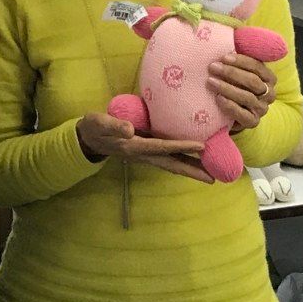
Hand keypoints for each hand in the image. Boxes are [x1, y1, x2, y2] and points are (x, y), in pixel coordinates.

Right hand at [77, 112, 213, 182]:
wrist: (88, 137)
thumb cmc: (94, 128)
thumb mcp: (99, 123)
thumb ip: (113, 125)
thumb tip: (129, 129)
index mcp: (134, 147)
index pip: (162, 147)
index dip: (181, 147)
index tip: (201, 146)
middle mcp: (143, 154)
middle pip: (172, 164)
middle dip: (192, 171)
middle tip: (214, 178)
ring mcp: (146, 155)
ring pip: (172, 164)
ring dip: (191, 169)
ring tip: (210, 173)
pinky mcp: (147, 150)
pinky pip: (169, 158)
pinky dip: (183, 160)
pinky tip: (194, 159)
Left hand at [208, 54, 275, 131]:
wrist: (233, 115)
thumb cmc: (235, 87)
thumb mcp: (238, 73)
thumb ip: (237, 61)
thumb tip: (226, 42)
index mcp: (269, 78)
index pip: (257, 67)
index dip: (241, 61)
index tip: (224, 57)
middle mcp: (269, 93)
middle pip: (252, 81)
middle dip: (231, 73)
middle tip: (212, 67)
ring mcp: (262, 109)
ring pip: (247, 97)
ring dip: (227, 88)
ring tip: (210, 82)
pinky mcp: (253, 122)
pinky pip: (243, 115)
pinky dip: (230, 106)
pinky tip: (218, 99)